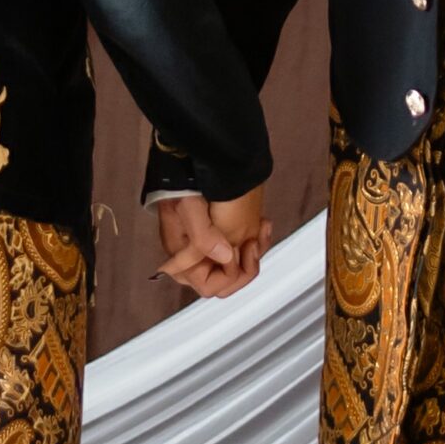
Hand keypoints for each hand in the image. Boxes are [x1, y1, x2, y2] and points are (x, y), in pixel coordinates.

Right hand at [157, 187, 272, 299]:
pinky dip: (257, 240)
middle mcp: (195, 254)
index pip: (208, 286)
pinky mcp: (222, 232)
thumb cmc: (182, 179)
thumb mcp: (189, 205)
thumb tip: (225, 258)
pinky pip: (242, 250)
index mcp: (183, 254)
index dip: (227, 274)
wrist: (194, 157)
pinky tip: (262, 223)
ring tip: (260, 229)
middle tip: (253, 243)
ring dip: (254, 252)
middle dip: (245, 267)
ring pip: (237, 267)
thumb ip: (203, 236)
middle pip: (224, 282)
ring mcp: (210, 244)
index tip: (236, 250)